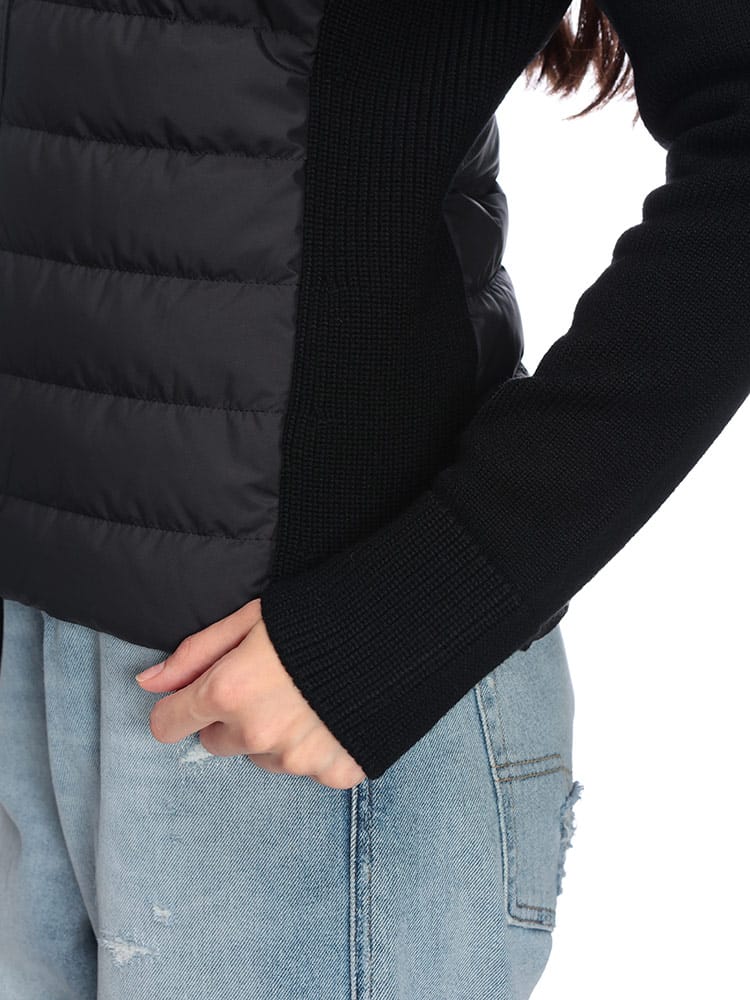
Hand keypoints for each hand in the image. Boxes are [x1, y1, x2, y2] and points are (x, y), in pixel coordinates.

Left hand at [135, 598, 366, 789]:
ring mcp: (298, 759)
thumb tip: (147, 683)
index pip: (170, 724)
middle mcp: (258, 733)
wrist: (401, 629)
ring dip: (273, 734)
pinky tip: (333, 714)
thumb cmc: (321, 614)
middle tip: (269, 683)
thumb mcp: (251, 618)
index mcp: (229, 691)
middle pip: (217, 742)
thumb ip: (195, 654)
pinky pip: (306, 769)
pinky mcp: (335, 772)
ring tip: (307, 695)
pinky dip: (314, 747)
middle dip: (232, 717)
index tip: (193, 699)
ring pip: (262, 757)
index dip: (178, 709)